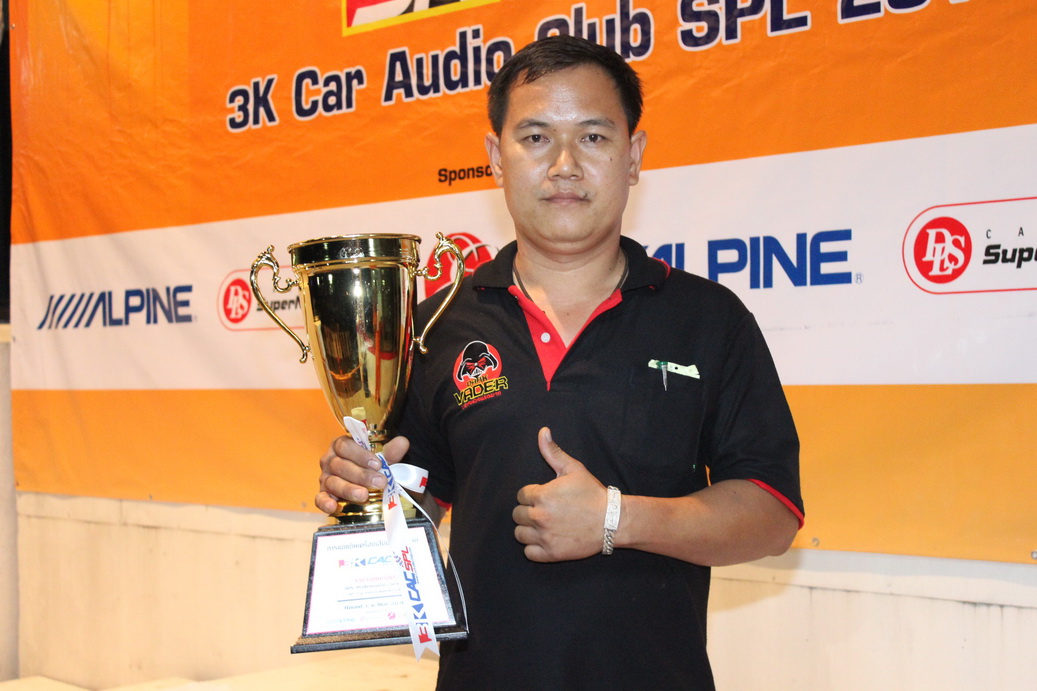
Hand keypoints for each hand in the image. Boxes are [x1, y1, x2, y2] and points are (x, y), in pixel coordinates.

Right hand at [315, 435, 409, 514]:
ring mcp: (325, 478)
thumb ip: (390, 452)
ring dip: (348, 489)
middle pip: (340, 465)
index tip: (378, 464)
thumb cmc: (371, 468)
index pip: (345, 446)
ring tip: (364, 495)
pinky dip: (325, 503)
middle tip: (379, 482)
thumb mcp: (381, 459)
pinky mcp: (323, 495)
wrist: (365, 484)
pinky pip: (320, 498)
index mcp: (341, 446)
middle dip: (361, 474)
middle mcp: (330, 460)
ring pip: (333, 482)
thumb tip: (402, 442)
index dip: (361, 455)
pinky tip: (334, 506)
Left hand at [513, 427, 607, 561]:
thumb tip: (543, 431)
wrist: (612, 521)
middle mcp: (539, 516)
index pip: (521, 495)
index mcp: (541, 495)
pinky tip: (546, 540)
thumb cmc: (592, 493)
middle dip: (528, 511)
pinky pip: (529, 553)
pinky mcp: (551, 554)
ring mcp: (544, 537)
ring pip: (519, 534)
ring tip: (544, 526)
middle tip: (546, 511)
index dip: (532, 495)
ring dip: (529, 530)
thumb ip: (554, 452)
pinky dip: (534, 548)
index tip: (546, 498)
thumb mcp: (574, 469)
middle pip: (517, 515)